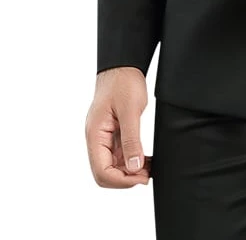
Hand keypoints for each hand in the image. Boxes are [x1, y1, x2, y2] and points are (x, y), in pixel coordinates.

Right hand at [85, 67, 151, 186]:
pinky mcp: (112, 134)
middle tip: (147, 175)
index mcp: (95, 134)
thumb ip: (131, 140)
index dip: (122, 180)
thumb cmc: (123, 82)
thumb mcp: (130, 111)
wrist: (123, 65)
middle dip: (125, 179)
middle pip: (104, 173)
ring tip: (149, 168)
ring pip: (112, 166)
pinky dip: (131, 161)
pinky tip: (145, 160)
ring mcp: (103, 137)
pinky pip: (118, 156)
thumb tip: (134, 168)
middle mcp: (96, 139)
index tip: (142, 177)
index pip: (102, 171)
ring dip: (129, 172)